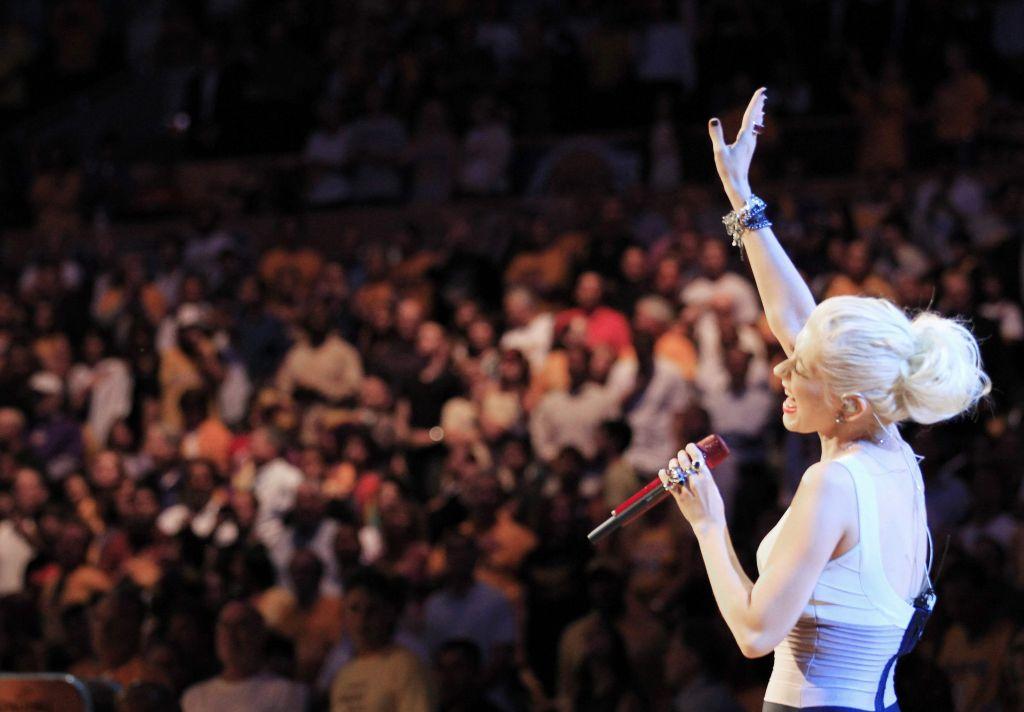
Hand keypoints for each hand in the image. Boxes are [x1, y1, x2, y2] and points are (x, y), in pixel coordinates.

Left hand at [658, 443, 725, 532]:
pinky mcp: (679, 497)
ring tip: (673, 464)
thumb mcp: (713, 489)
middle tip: (681, 456)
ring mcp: (687, 489)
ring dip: (673, 464)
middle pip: (684, 461)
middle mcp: (696, 481)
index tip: (689, 446)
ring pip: (675, 470)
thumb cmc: (714, 507)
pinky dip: (664, 476)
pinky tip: (662, 472)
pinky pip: (669, 483)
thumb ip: (705, 479)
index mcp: (707, 477)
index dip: (691, 448)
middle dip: (681, 455)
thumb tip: (699, 470)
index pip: (697, 457)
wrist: (709, 523)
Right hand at [709, 87, 766, 210]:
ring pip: (756, 125)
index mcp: (745, 137)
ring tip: (762, 106)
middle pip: (756, 118)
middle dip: (759, 105)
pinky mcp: (747, 150)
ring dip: (758, 114)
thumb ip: (717, 135)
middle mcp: (750, 139)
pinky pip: (753, 132)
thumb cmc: (728, 170)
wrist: (737, 184)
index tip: (763, 90)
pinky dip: (755, 124)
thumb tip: (713, 120)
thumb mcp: (719, 152)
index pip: (751, 115)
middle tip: (764, 94)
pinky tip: (754, 126)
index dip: (756, 102)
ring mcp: (750, 145)